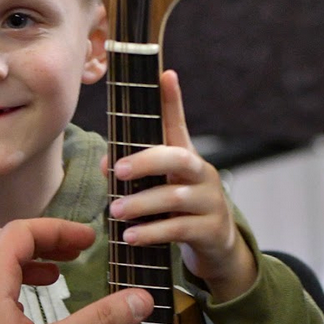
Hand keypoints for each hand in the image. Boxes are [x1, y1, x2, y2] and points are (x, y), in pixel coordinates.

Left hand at [0, 217, 153, 323]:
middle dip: (42, 241)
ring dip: (24, 260)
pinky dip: (9, 281)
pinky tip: (25, 308)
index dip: (57, 230)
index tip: (89, 240)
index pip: (20, 232)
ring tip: (54, 276)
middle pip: (2, 240)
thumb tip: (143, 299)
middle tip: (74, 254)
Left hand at [105, 70, 256, 301]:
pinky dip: (152, 232)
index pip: (179, 124)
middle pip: (178, 158)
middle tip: (117, 171)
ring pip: (174, 197)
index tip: (165, 74)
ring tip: (116, 212)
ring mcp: (210, 201)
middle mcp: (202, 174)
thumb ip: (134, 175)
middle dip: (145, 162)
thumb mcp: (160, 189)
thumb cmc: (180, 211)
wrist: (217, 248)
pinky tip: (131, 236)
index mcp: (186, 158)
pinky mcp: (211, 230)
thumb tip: (107, 163)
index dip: (172, 100)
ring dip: (140, 204)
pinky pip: (179, 228)